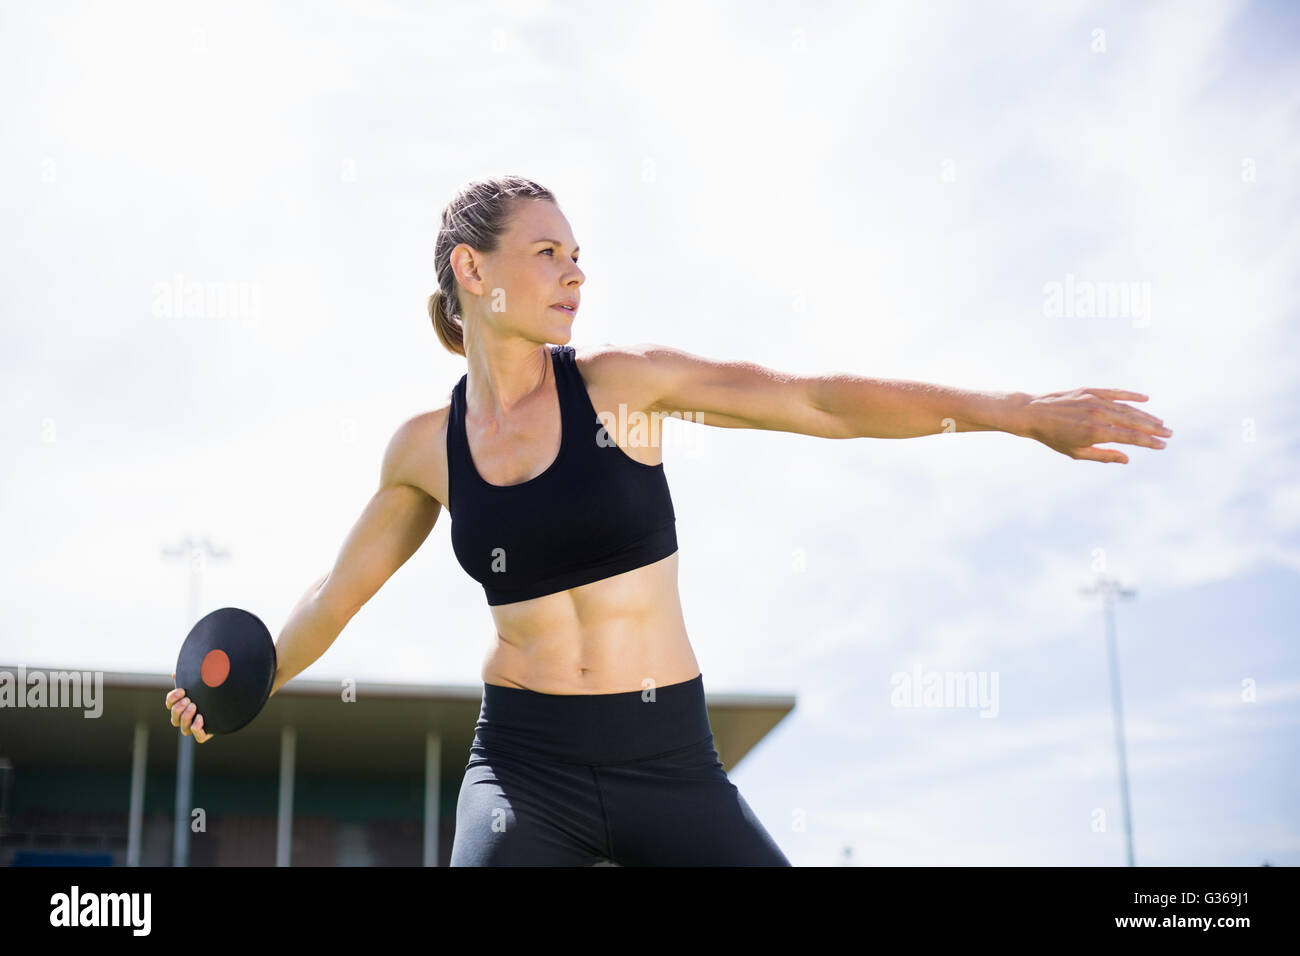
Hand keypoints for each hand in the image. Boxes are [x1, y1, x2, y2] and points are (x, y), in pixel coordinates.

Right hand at [166, 671, 213, 742]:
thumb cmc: (214, 691)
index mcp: (184, 706)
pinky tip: (201, 717)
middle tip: (188, 700)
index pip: (170, 704)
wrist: (233, 701)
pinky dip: (196, 728)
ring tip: (194, 706)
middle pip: (174, 719)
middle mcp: (187, 719)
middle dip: (178, 709)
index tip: (182, 690)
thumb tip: (175, 673)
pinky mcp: (206, 734)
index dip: (172, 698)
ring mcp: (196, 728)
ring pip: (183, 728)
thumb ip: (190, 679)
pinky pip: (198, 737)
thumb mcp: (202, 683)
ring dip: (185, 717)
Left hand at [1023, 388, 1171, 463]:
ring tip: (1160, 422)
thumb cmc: (1053, 437)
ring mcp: (1095, 400)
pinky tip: (1145, 398)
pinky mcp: (1090, 390)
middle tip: (1169, 433)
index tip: (1162, 446)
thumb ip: (1104, 455)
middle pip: (1134, 422)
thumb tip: (1127, 458)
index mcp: (1096, 432)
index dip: (1149, 442)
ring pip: (1127, 408)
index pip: (1131, 438)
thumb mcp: (1076, 452)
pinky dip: (1131, 395)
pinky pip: (1116, 392)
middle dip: (1154, 428)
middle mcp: (1098, 415)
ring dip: (1146, 415)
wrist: (1032, 414)